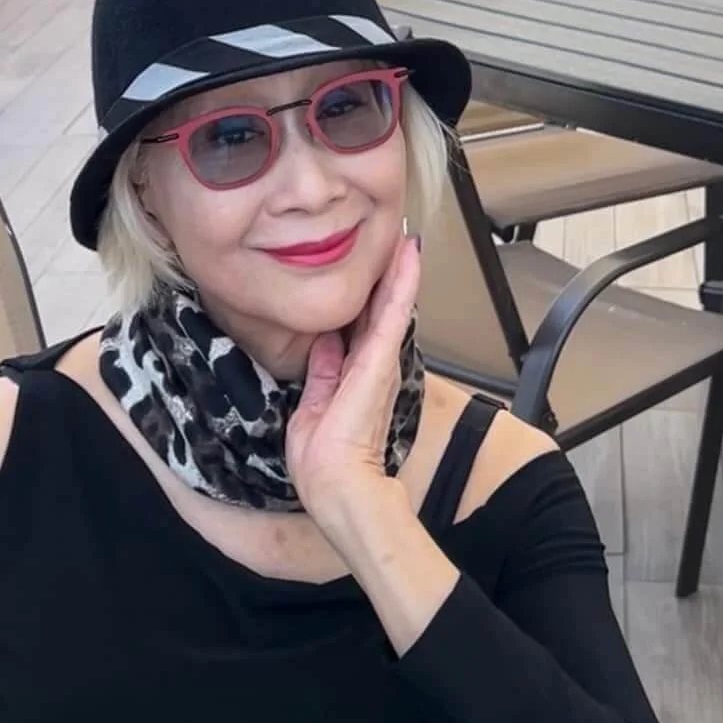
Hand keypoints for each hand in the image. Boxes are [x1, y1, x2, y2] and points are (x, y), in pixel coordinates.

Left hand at [285, 234, 420, 534]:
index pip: (360, 326)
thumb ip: (323, 373)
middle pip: (380, 310)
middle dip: (387, 276)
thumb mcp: (314, 406)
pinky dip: (403, 282)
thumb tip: (324, 343)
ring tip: (406, 237)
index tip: (366, 266)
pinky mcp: (381, 358)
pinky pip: (394, 313)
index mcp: (354, 376)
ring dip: (400, 270)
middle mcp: (373, 365)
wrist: (336, 485)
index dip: (365, 296)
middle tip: (394, 239)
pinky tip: (409, 254)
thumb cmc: (322, 461)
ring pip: (392, 304)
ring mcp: (379, 360)